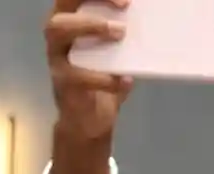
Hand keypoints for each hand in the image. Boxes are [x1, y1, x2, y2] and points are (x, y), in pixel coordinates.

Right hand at [44, 0, 133, 142]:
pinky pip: (78, 76)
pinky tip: (124, 81)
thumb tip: (156, 23)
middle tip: (124, 7)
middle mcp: (58, 37)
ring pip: (58, 30)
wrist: (89, 121)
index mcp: (72, 24)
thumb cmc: (104, 81)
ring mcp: (57, 59)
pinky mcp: (63, 84)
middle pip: (62, 4)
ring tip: (119, 34)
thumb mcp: (117, 57)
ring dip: (90, 27)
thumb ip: (127, 41)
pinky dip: (105, 77)